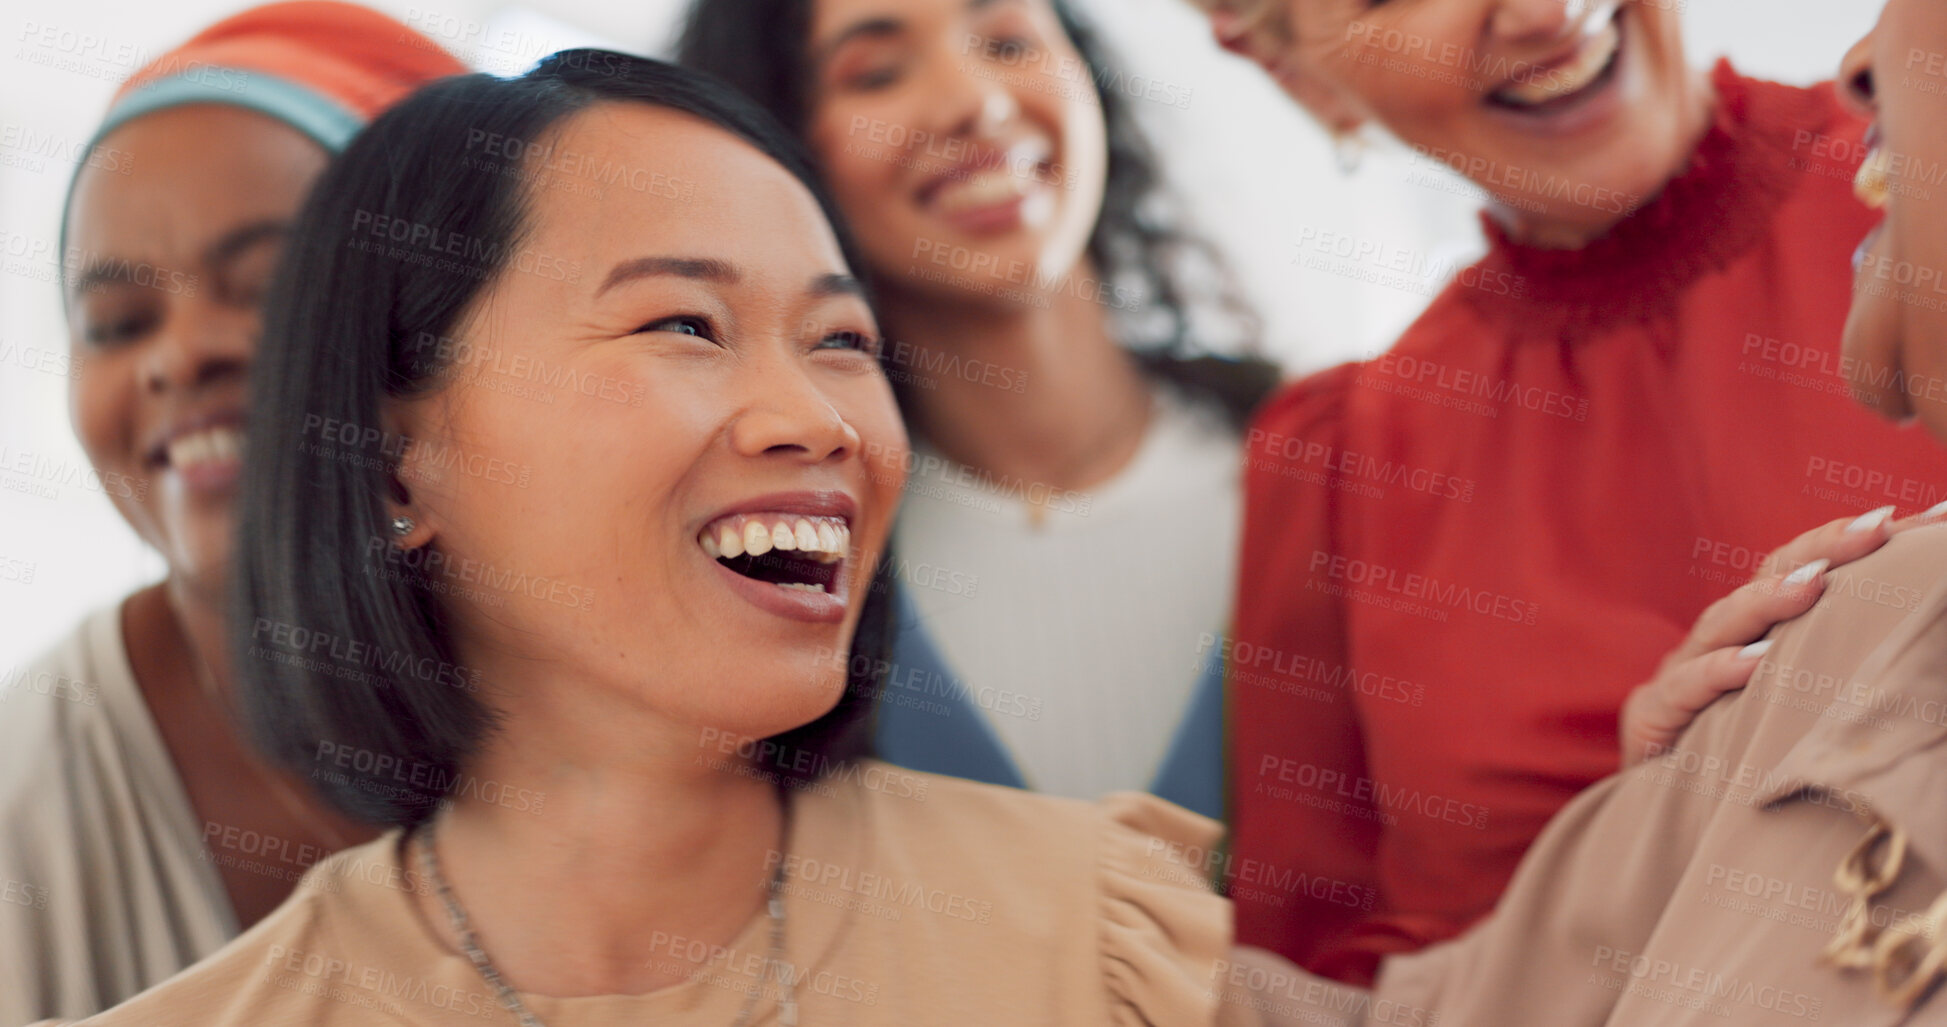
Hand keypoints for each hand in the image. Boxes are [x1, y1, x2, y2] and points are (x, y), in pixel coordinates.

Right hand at [1618, 505, 1943, 765]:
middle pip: (1767, 578)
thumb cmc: (1744, 765)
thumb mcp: (1802, 711)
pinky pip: (1684, 688)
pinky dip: (1718, 672)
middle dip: (1822, 549)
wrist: (1665, 818)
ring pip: (1722, 623)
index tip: (1930, 519)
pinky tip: (1754, 663)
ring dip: (1769, 601)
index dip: (1858, 543)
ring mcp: (1682, 675)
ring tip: (1816, 583)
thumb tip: (1927, 643)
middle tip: (1878, 528)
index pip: (1809, 570)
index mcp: (1758, 633)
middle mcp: (1720, 641)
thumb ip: (1845, 670)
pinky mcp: (1652, 716)